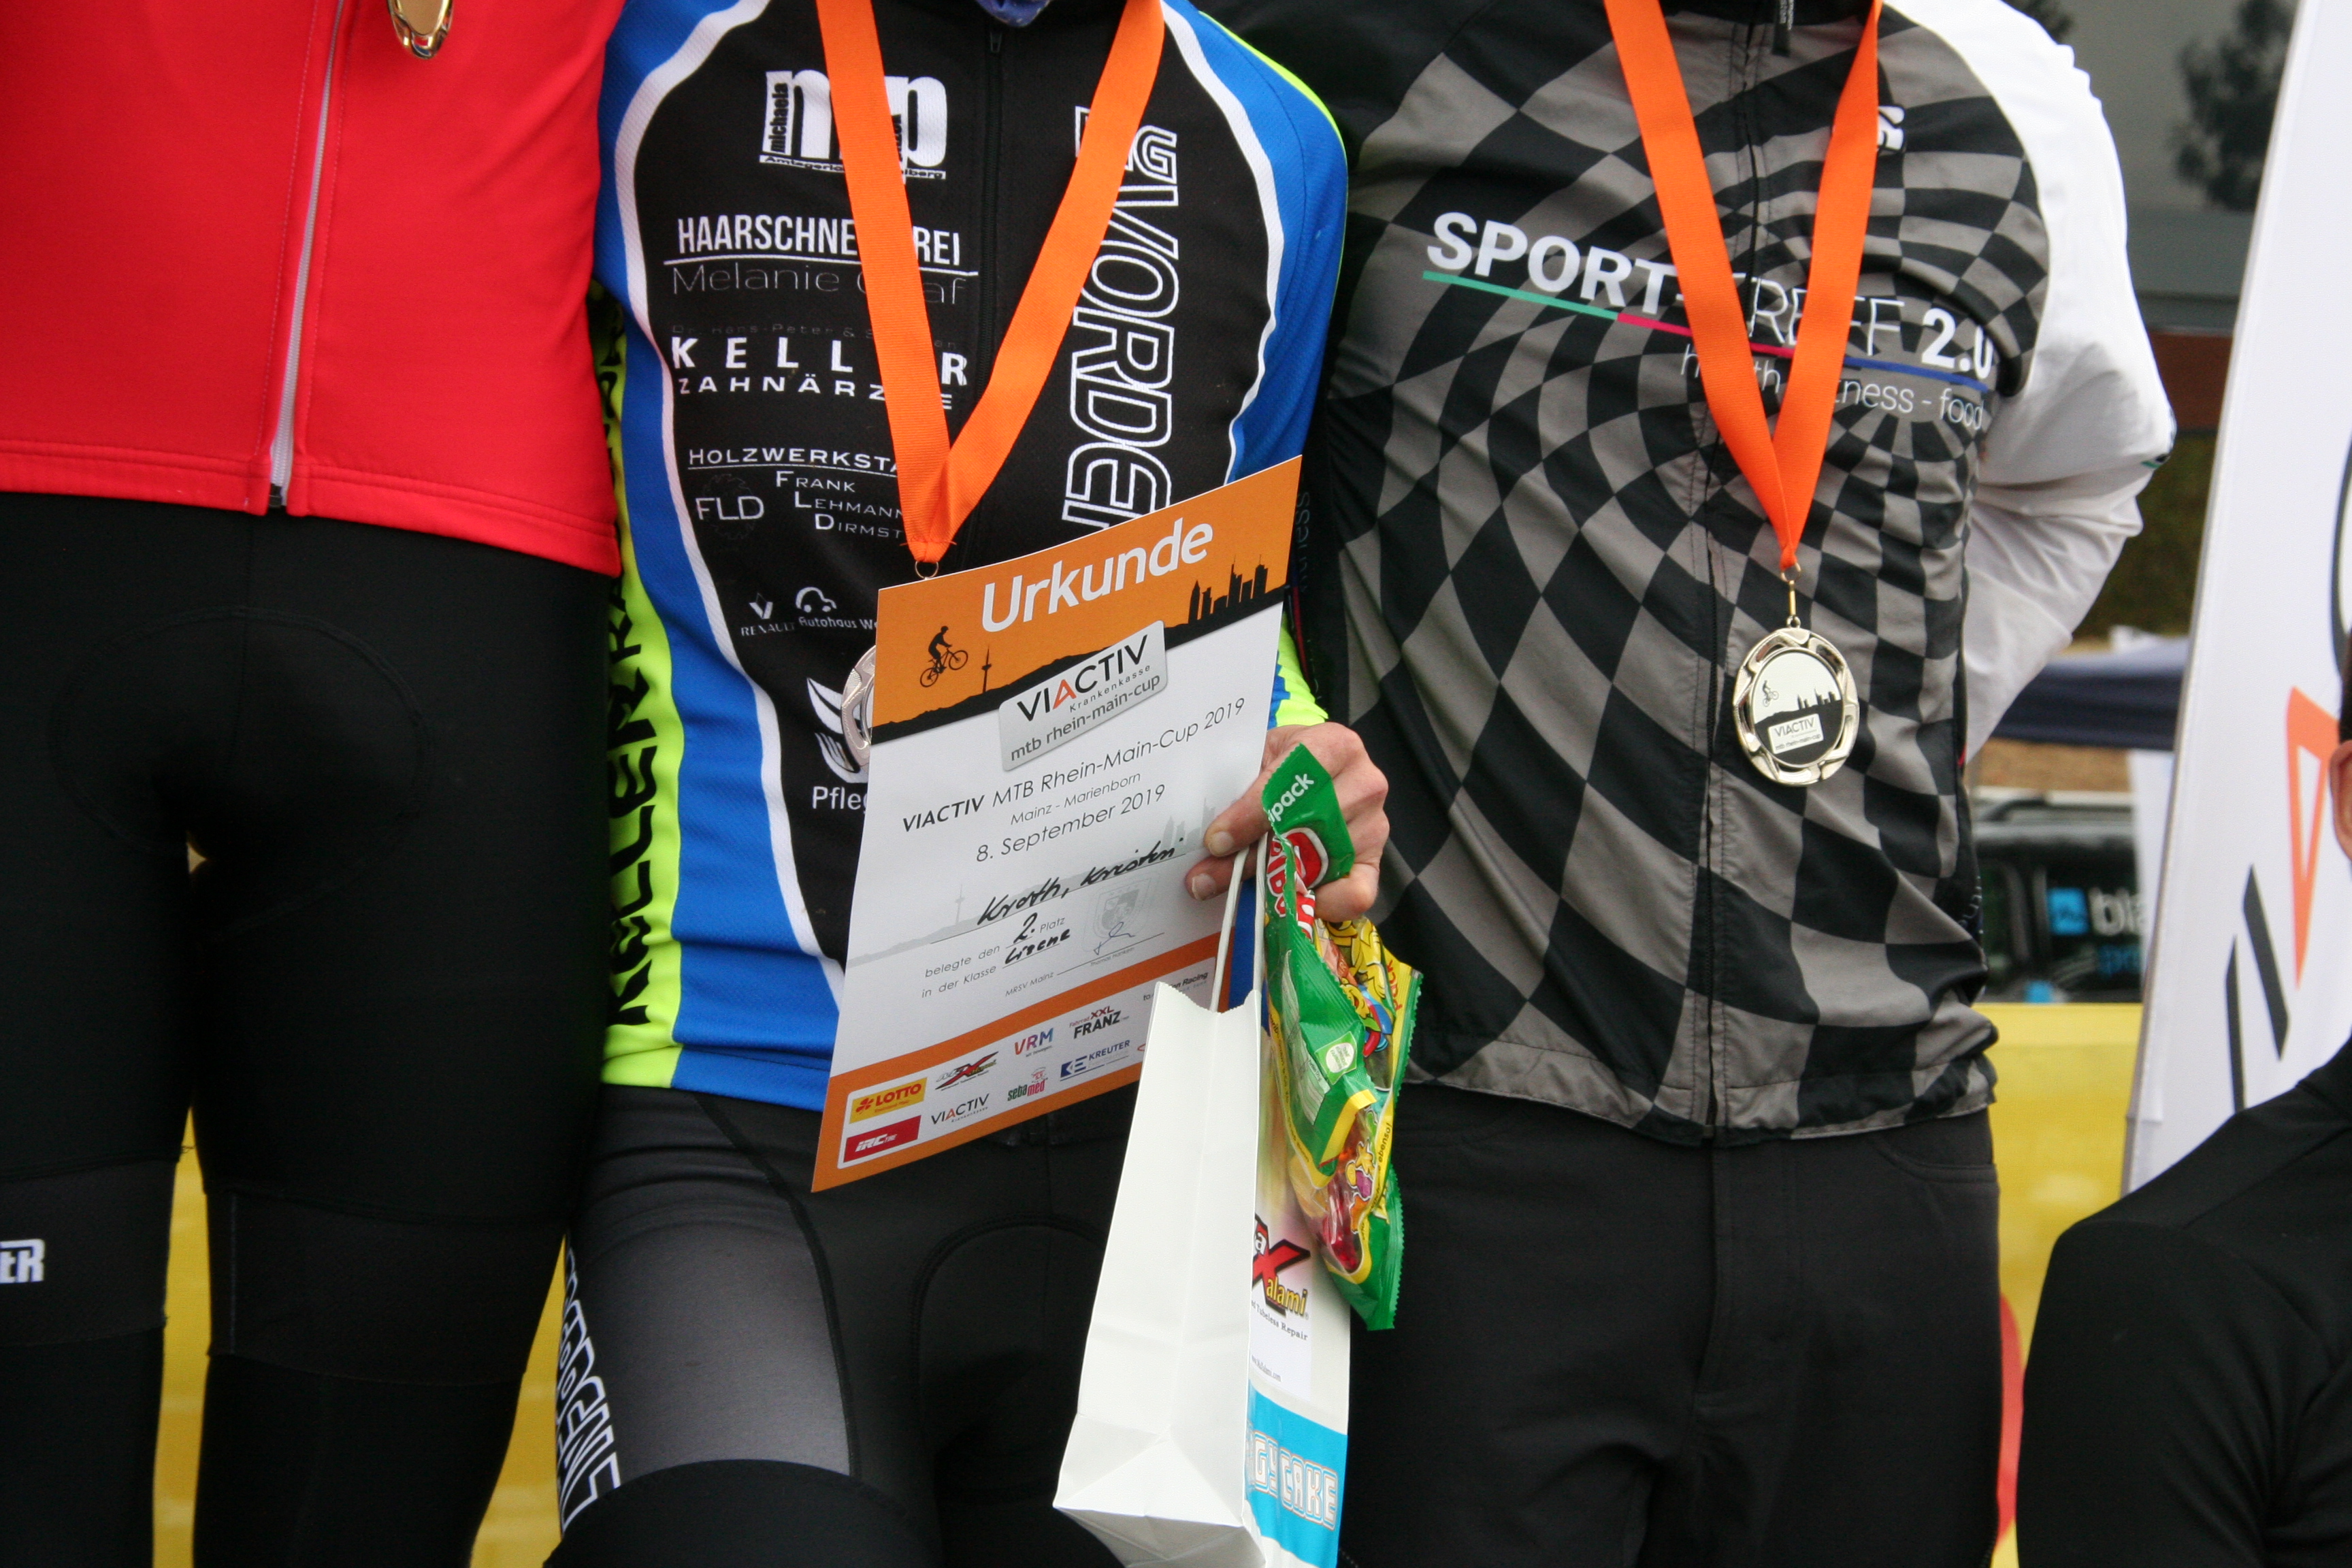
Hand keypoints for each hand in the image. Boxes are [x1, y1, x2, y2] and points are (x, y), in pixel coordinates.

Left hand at [1187, 723, 1388, 921]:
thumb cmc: (1283, 767)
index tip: (1217, 840)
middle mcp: (1364, 782)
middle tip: (1212, 876)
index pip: (1295, 779)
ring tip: (1240, 888)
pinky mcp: (1375, 862)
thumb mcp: (1258, 766)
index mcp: (1334, 745)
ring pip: (1323, 861)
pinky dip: (1323, 903)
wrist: (1313, 773)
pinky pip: (1357, 893)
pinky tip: (1293, 901)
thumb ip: (1236, 799)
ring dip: (1277, 882)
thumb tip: (1213, 850)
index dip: (1254, 812)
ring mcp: (1375, 825)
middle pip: (1308, 826)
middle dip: (1254, 856)